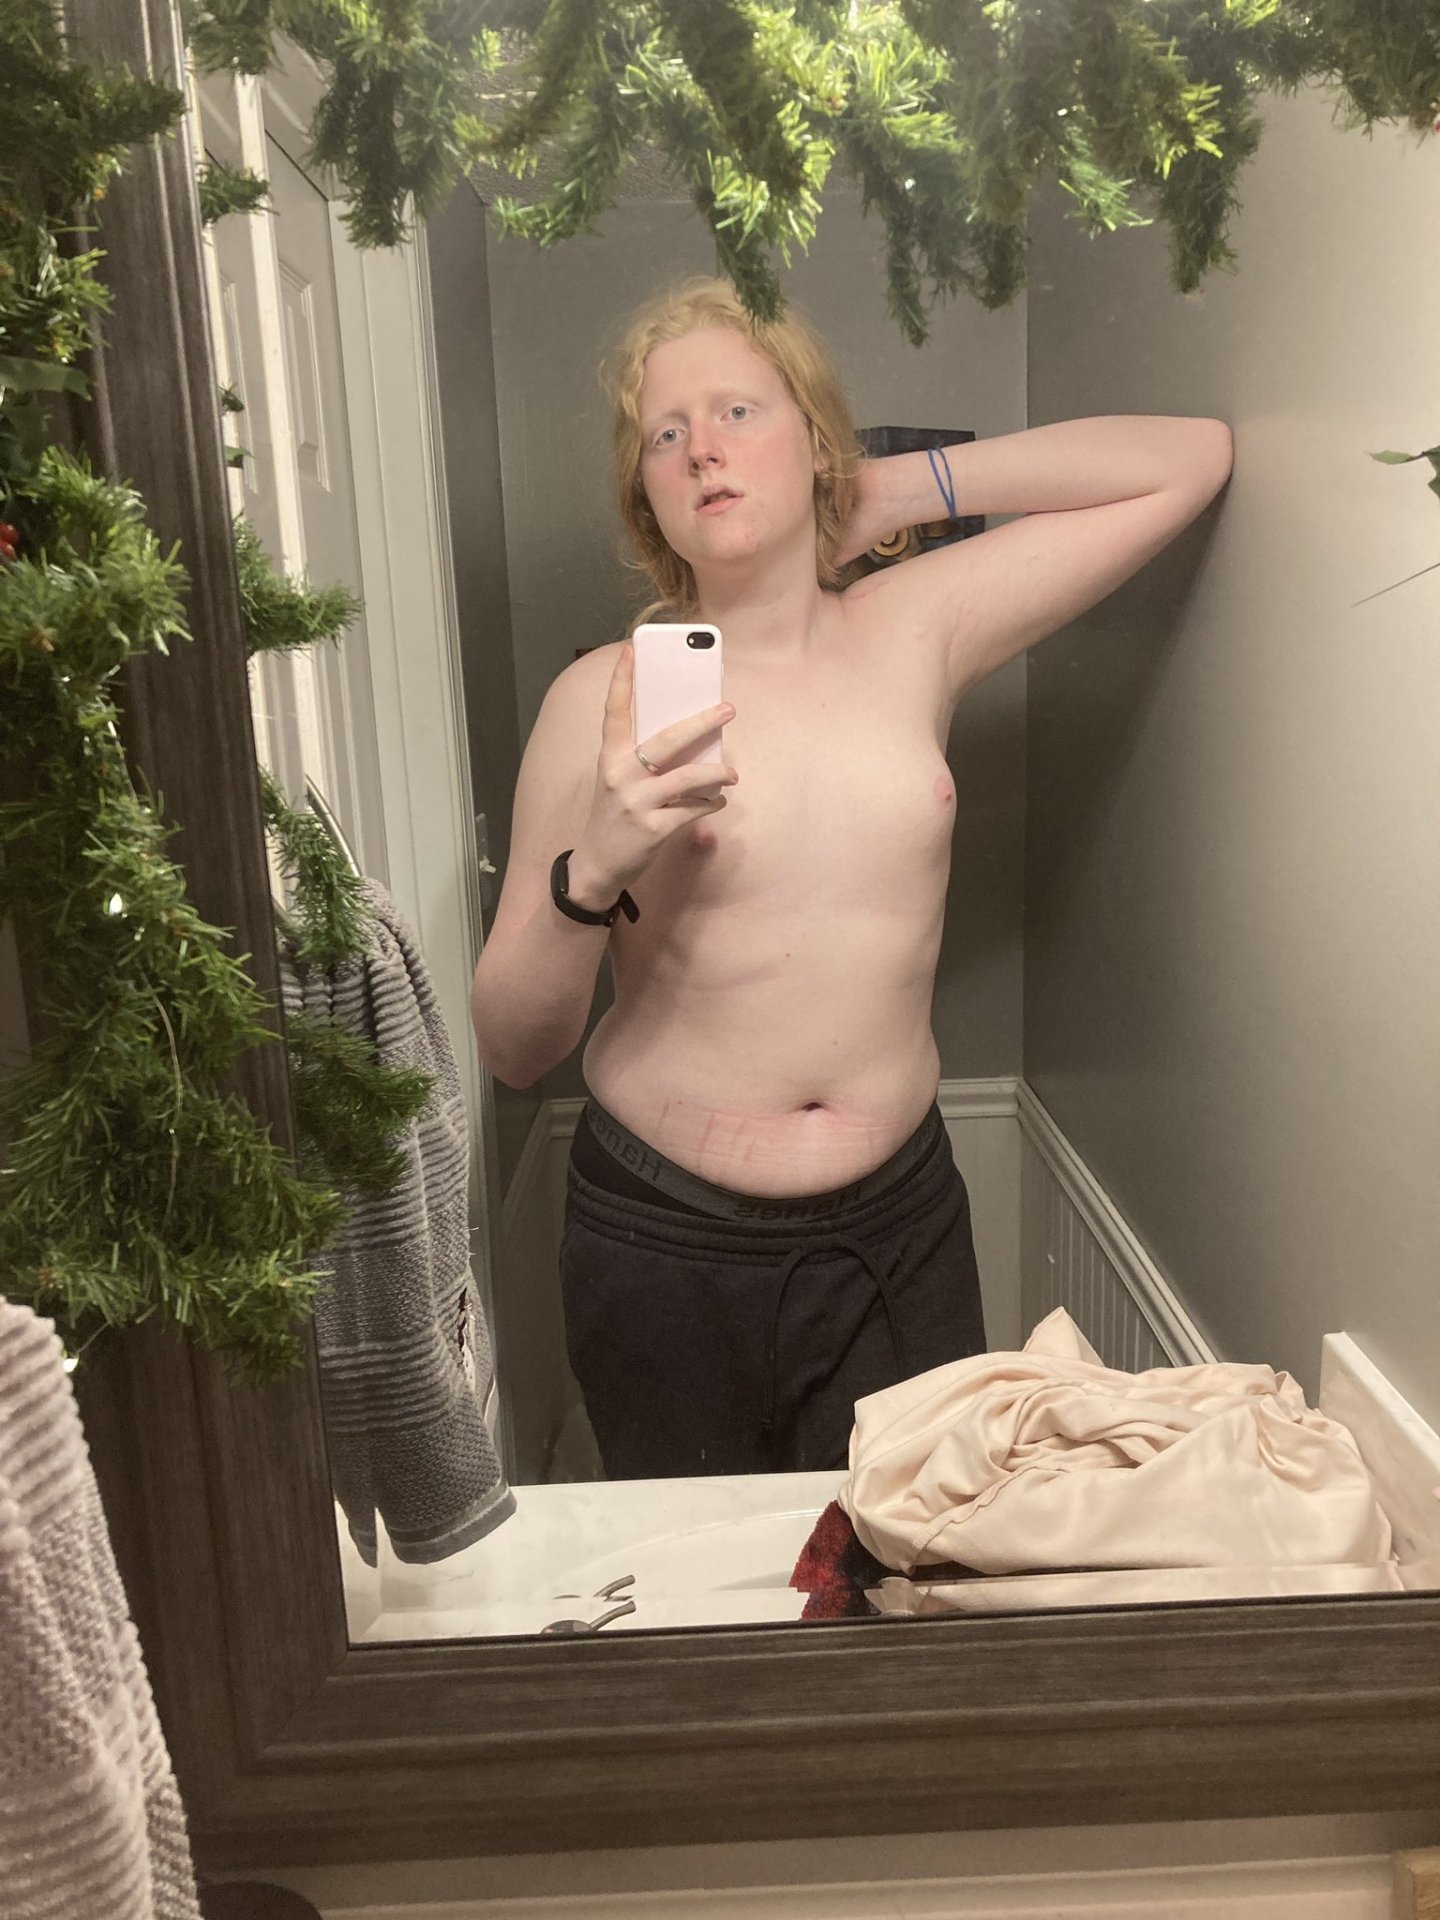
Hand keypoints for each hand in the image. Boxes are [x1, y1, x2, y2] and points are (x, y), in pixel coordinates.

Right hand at [568, 644, 737, 906]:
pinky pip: (692, 810)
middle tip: (728, 709)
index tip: (631, 650)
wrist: (597, 865)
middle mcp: (620, 775)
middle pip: (666, 739)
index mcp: (610, 758)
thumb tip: (692, 739)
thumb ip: (646, 760)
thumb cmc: (615, 816)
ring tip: (732, 773)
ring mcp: (636, 803)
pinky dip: (710, 803)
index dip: (621, 680)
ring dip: (717, 772)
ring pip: (687, 777)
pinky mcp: (652, 829)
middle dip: (702, 721)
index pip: (614, 712)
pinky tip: (718, 801)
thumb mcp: (620, 782)